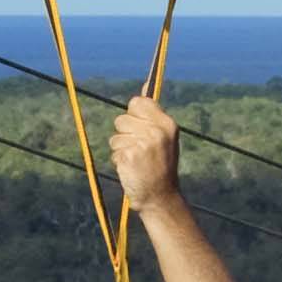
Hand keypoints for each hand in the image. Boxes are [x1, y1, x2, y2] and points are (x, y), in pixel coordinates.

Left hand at [111, 93, 181, 211]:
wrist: (160, 197)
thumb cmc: (161, 166)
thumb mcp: (164, 137)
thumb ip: (153, 113)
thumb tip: (146, 84)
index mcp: (167, 124)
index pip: (138, 102)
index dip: (133, 114)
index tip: (139, 127)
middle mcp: (156, 132)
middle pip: (122, 119)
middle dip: (125, 134)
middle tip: (140, 150)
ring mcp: (143, 144)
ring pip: (115, 136)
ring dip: (121, 148)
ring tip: (136, 160)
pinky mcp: (129, 156)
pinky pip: (114, 151)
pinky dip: (119, 160)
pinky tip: (132, 168)